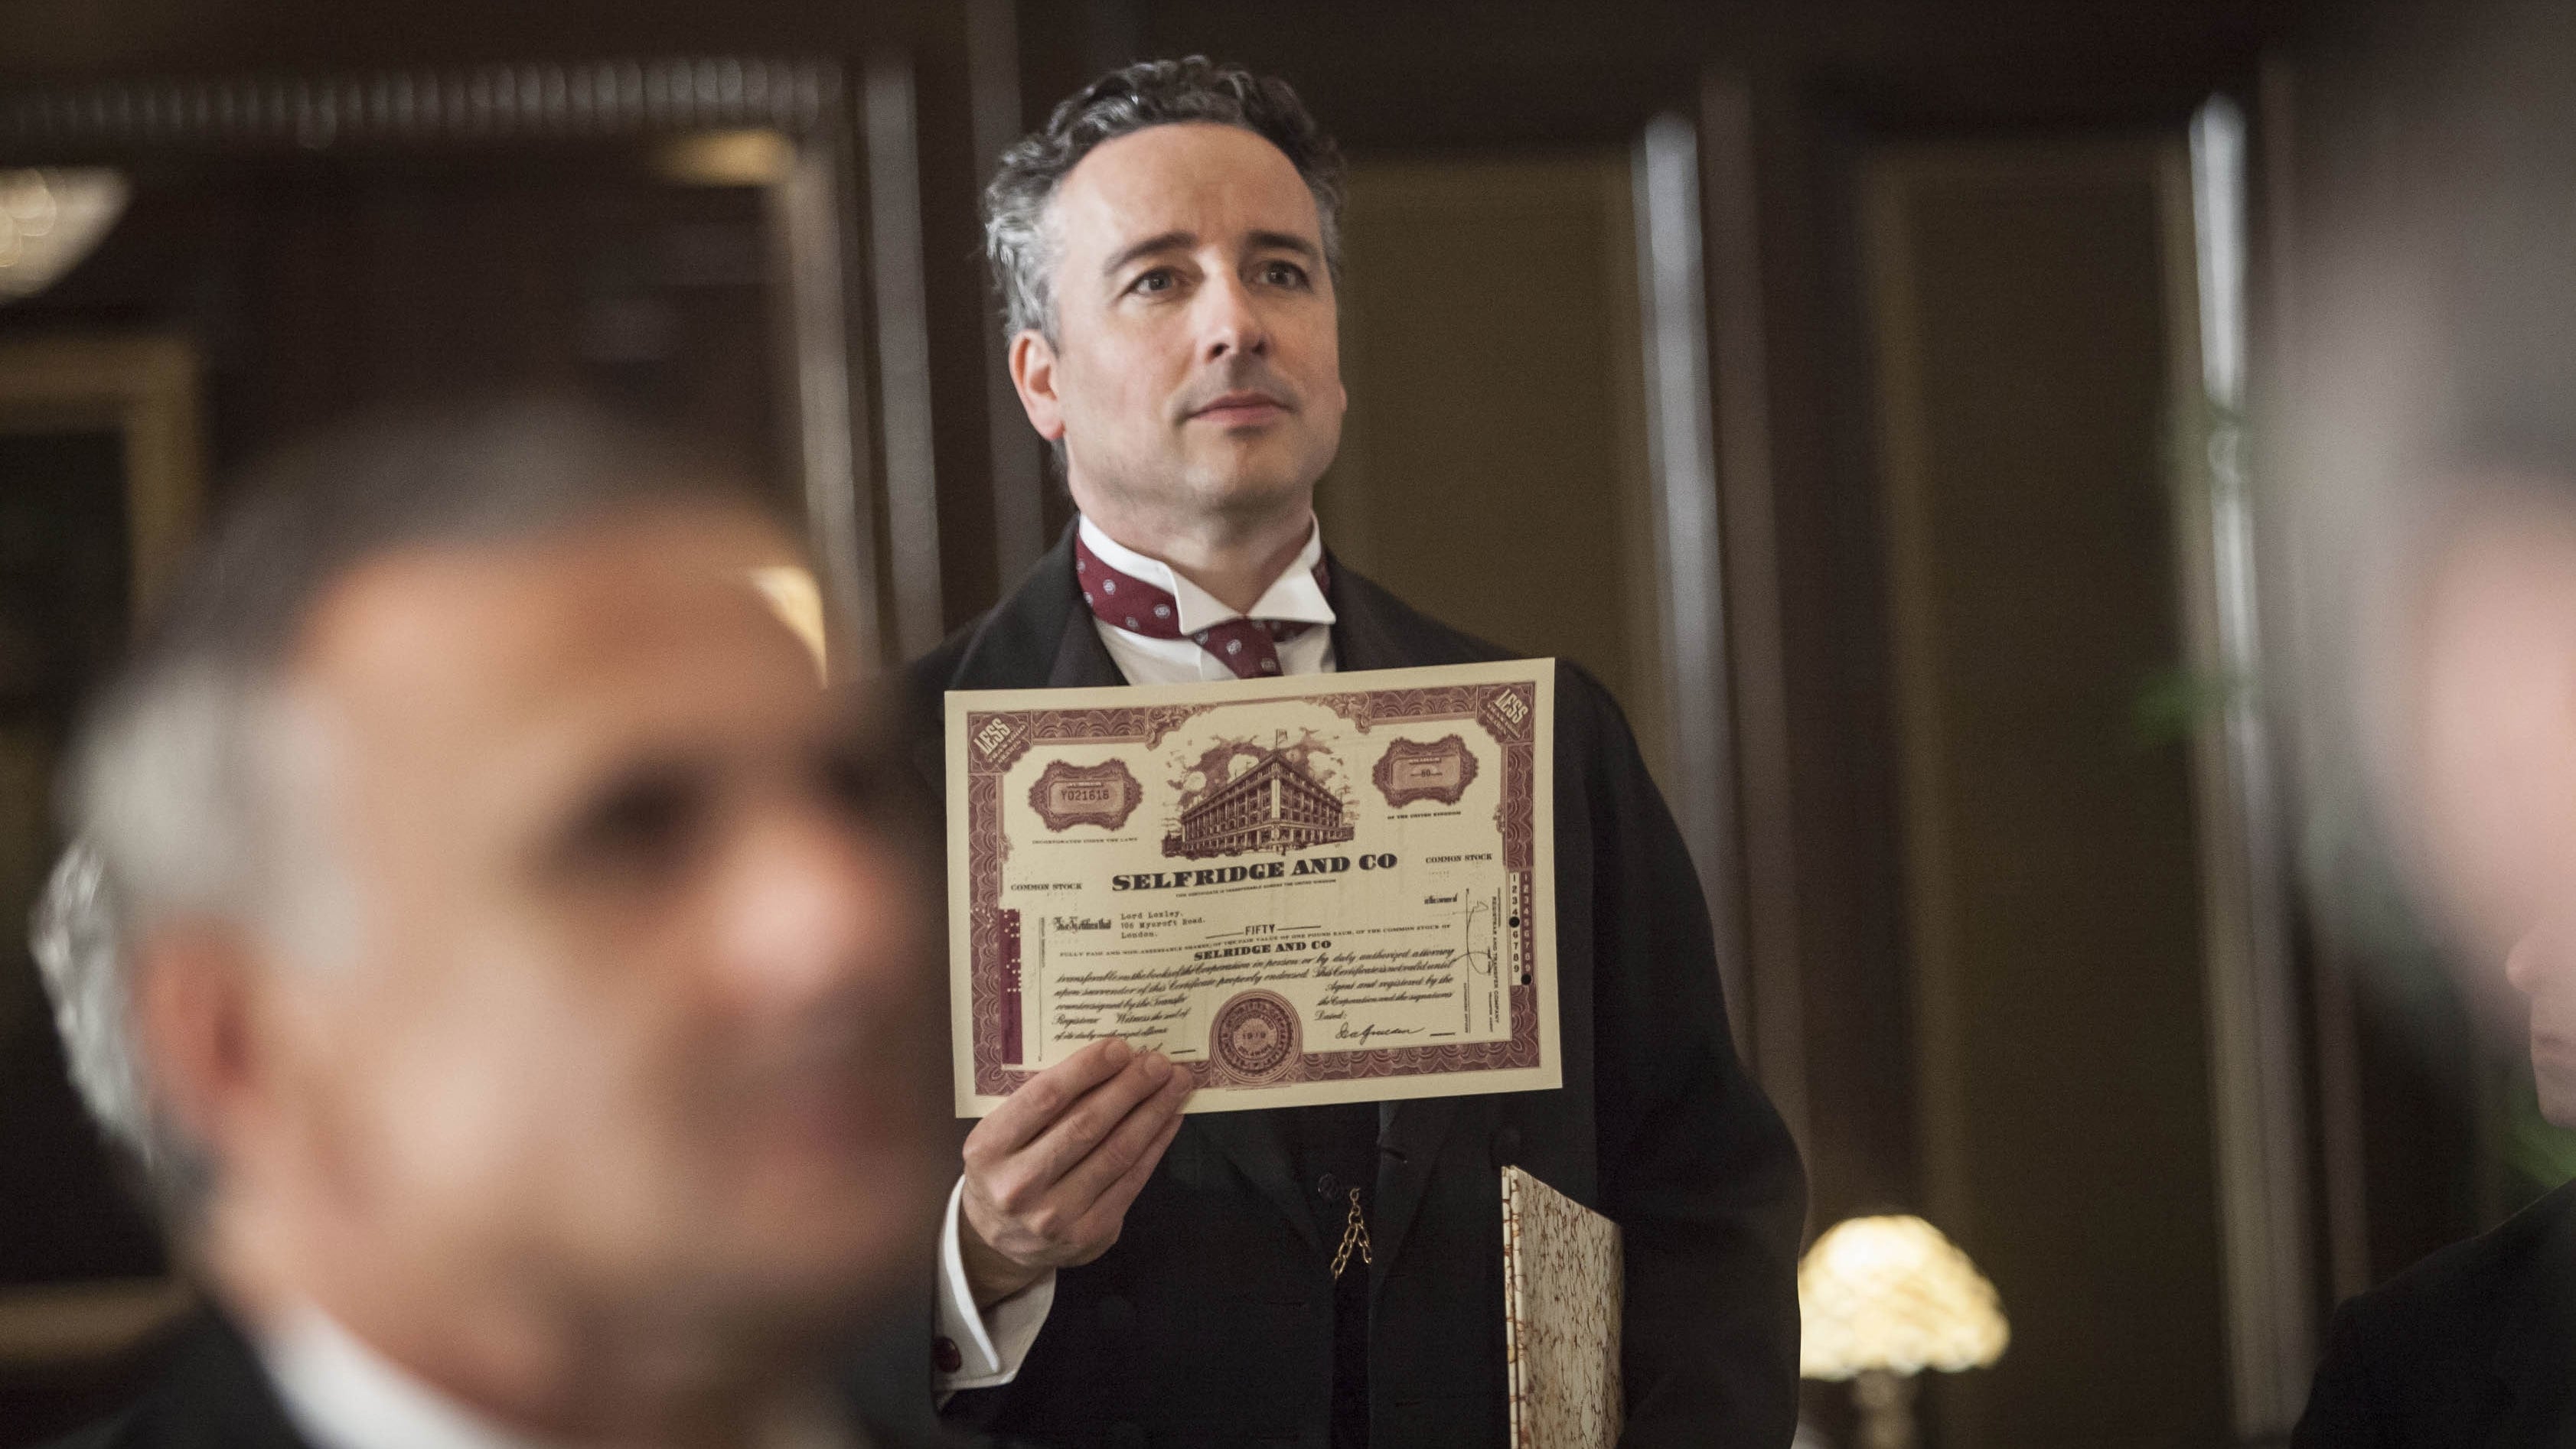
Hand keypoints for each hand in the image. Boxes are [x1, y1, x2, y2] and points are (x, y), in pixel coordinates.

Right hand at [958, 1037, 1192, 1306]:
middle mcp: (1019, 1185)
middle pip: (1087, 1124)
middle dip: (1131, 1087)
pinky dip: (1156, 1145)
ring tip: (1175, 1084)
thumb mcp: (1000, 1134)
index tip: (1120, 1047)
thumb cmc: (1004, 1169)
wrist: (997, 1240)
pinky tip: (1169, 1119)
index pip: (1045, 1098)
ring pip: (1117, 1152)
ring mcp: (1056, 1215)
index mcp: (989, 1149)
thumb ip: (1040, 1103)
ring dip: (1153, 1113)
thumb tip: (1108, 1060)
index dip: (1088, 1069)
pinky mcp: (1089, 1234)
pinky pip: (1132, 1181)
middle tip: (1159, 1062)